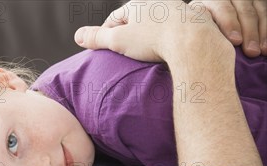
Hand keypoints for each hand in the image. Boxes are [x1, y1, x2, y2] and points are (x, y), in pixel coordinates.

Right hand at [74, 0, 229, 62]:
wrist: (192, 41)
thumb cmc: (153, 40)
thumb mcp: (118, 40)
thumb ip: (97, 37)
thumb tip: (77, 36)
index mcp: (138, 3)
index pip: (115, 19)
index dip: (106, 35)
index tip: (103, 50)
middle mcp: (158, 1)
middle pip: (136, 21)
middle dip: (128, 36)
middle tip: (122, 55)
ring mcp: (177, 10)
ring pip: (155, 25)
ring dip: (148, 38)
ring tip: (144, 56)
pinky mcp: (193, 21)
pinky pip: (173, 32)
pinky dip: (166, 41)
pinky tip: (165, 53)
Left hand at [190, 0, 266, 56]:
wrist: (207, 29)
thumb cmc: (197, 35)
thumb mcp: (195, 30)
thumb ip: (199, 34)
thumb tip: (195, 49)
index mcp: (210, 1)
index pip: (223, 7)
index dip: (229, 23)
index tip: (235, 41)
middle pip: (244, 10)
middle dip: (249, 32)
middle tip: (251, 51)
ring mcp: (245, 0)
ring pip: (257, 12)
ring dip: (260, 34)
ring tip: (260, 52)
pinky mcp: (256, 5)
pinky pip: (265, 15)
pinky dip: (266, 32)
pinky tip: (265, 48)